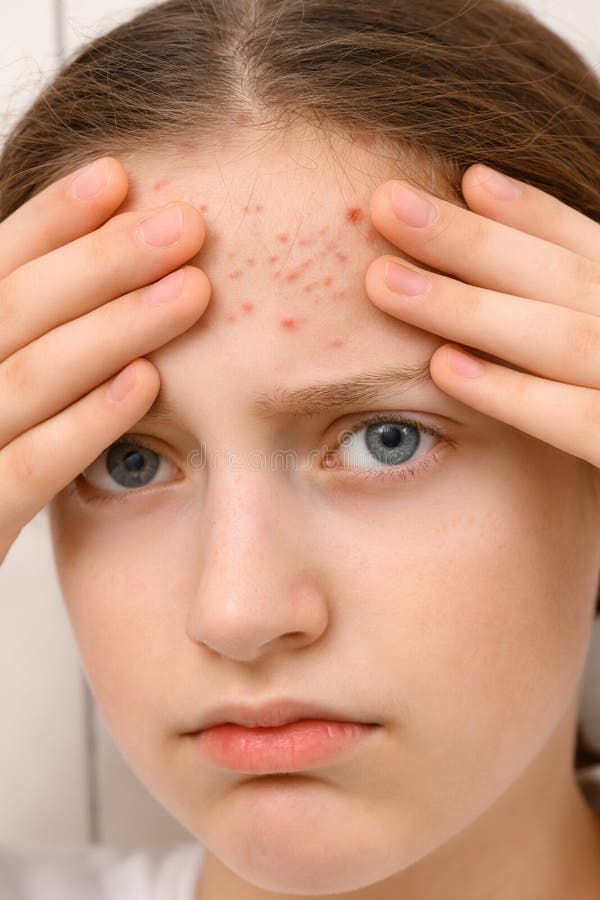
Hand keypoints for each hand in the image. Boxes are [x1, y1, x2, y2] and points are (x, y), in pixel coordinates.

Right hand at [0, 157, 209, 565]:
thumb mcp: (9, 388)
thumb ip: (36, 333)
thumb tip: (110, 260)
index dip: (51, 219)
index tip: (118, 176)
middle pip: (16, 307)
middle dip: (102, 261)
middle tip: (185, 225)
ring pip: (29, 377)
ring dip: (113, 328)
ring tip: (191, 292)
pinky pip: (28, 468)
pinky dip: (85, 423)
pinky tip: (146, 384)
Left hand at [365, 164, 599, 466]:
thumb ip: (590, 332)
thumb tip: (531, 288)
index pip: (596, 250)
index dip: (534, 212)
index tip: (467, 177)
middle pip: (566, 280)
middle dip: (474, 242)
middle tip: (384, 206)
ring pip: (567, 337)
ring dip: (471, 306)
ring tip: (385, 281)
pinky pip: (584, 424)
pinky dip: (516, 393)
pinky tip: (445, 371)